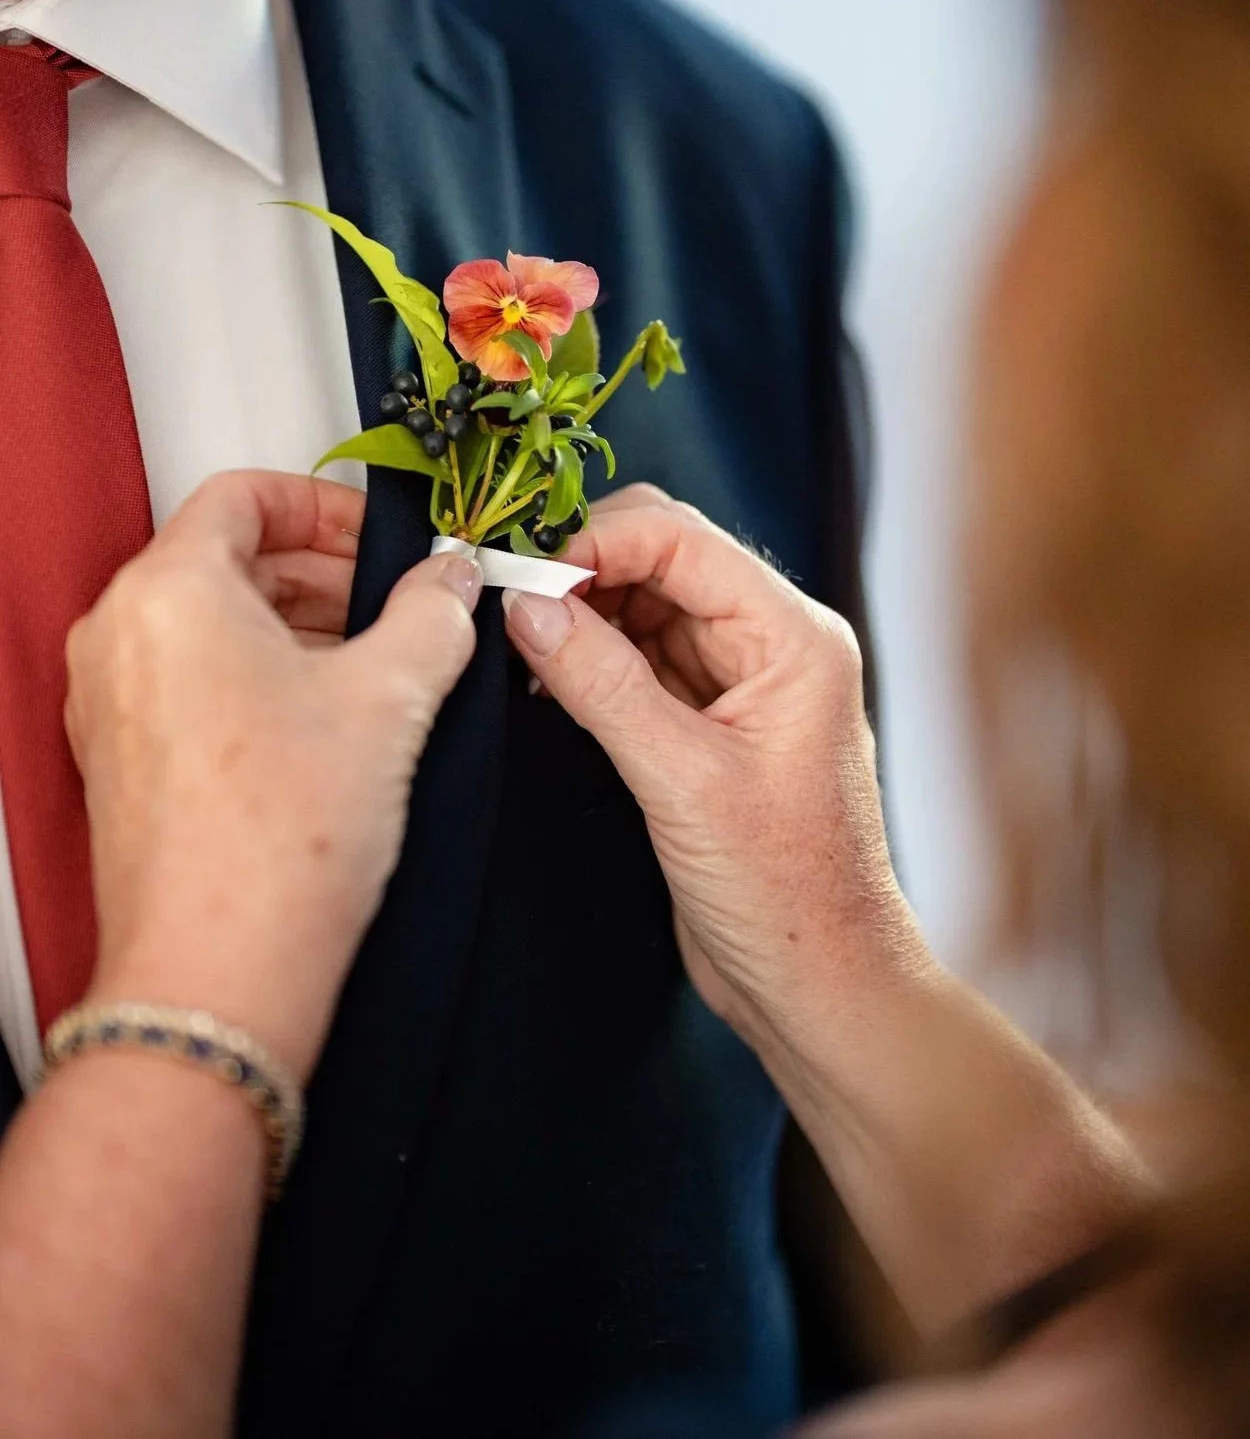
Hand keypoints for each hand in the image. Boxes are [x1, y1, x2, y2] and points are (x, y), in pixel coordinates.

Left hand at [67, 470, 481, 1078]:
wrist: (219, 977)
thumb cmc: (277, 847)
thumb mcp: (390, 701)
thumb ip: (433, 616)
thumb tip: (452, 581)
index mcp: (170, 592)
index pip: (244, 494)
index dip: (327, 505)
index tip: (381, 540)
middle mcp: (121, 637)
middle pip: (227, 558)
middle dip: (324, 572)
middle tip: (397, 602)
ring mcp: (113, 704)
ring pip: (212, 623)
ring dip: (299, 627)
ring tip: (378, 667)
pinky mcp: (126, 762)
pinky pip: (193, 683)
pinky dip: (262, 679)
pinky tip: (332, 724)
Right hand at [502, 485, 923, 1049]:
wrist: (820, 986)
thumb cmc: (785, 894)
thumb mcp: (682, 782)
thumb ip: (602, 684)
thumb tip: (527, 607)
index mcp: (794, 638)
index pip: (682, 540)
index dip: (595, 541)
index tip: (521, 575)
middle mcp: (773, 644)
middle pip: (663, 559)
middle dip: (582, 570)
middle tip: (507, 604)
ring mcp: (741, 684)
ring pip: (646, 607)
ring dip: (581, 614)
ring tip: (517, 646)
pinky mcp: (709, 725)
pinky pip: (641, 661)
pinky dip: (591, 660)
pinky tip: (545, 679)